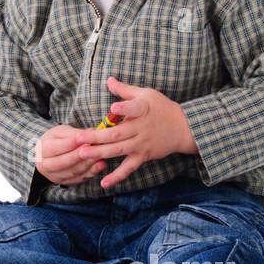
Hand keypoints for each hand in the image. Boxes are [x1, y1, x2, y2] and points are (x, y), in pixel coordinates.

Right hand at [34, 124, 110, 185]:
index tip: (86, 138)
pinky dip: (91, 172)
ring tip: (101, 156)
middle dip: (80, 156)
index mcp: (41, 150)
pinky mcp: (65, 182)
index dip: (72, 143)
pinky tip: (100, 165)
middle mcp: (44, 165)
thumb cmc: (56, 140)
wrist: (48, 154)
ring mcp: (54, 176)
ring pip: (73, 172)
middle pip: (63, 162)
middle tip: (94, 149)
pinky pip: (79, 179)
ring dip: (88, 164)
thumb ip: (74, 133)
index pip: (56, 148)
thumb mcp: (61, 132)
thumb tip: (90, 133)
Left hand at [77, 77, 196, 189]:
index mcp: (142, 110)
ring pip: (118, 150)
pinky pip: (128, 168)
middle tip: (79, 138)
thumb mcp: (146, 94)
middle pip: (117, 134)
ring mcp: (141, 144)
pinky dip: (116, 176)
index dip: (124, 109)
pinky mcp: (143, 156)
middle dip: (97, 137)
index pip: (134, 108)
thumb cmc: (162, 108)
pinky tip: (103, 183)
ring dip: (100, 153)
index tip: (113, 109)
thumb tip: (108, 80)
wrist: (184, 128)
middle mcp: (141, 128)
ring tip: (82, 154)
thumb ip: (125, 90)